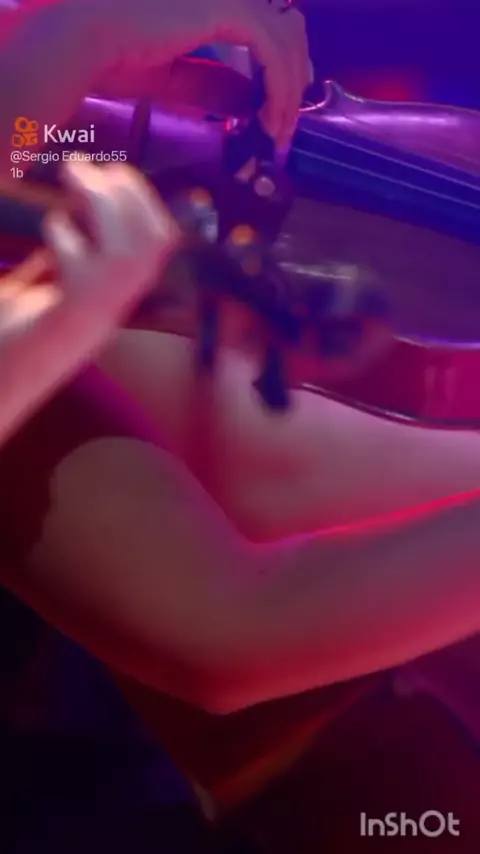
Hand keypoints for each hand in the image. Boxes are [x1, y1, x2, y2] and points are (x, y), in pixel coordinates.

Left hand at [0, 160, 178, 441]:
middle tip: (92, 172)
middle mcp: (111, 310)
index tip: (111, 173)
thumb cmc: (9, 336)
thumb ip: (60, 260)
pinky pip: (84, 272)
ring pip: (131, 254)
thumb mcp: (38, 288)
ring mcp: (94, 318)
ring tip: (74, 180)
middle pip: (156, 242)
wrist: (0, 385)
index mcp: (107, 299)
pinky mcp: (67, 322)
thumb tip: (70, 213)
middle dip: (131, 194)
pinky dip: (67, 238)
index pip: (159, 242)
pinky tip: (51, 232)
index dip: (143, 200)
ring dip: (106, 205)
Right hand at [96, 0, 310, 147]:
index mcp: (213, 2)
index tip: (279, 110)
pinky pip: (272, 50)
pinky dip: (279, 87)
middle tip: (286, 128)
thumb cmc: (116, 55)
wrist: (89, 40)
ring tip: (278, 131)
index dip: (284, 67)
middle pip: (288, 30)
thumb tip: (246, 102)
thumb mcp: (176, 77)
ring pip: (286, 41)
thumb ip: (211, 84)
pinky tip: (271, 117)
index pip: (271, 26)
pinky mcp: (228, 7)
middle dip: (294, 82)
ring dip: (289, 91)